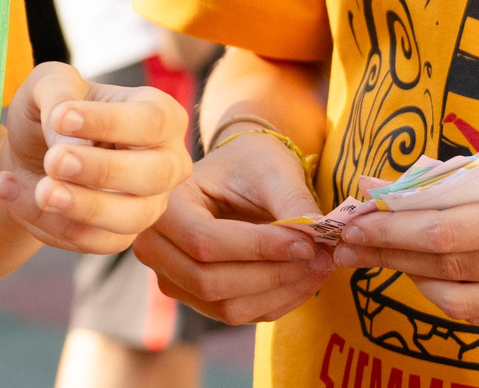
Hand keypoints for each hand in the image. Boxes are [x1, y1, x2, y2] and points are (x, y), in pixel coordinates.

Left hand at [0, 61, 190, 254]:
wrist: (30, 154)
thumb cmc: (53, 111)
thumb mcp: (48, 82)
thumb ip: (59, 95)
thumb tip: (71, 144)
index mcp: (160, 114)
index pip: (151, 121)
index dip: (108, 122)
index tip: (60, 117)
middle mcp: (164, 163)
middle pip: (152, 175)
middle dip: (101, 169)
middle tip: (54, 161)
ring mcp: (146, 205)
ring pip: (128, 218)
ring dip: (81, 206)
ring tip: (39, 190)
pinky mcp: (116, 236)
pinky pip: (90, 238)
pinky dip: (47, 220)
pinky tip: (10, 190)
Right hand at [132, 129, 333, 323]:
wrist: (239, 173)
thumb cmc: (250, 163)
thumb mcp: (272, 171)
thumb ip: (293, 204)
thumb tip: (319, 239)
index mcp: (164, 204)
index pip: (204, 242)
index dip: (258, 248)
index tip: (308, 244)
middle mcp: (155, 247)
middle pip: (210, 282)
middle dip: (273, 275)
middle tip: (323, 259)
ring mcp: (172, 278)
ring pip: (226, 307)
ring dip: (280, 293)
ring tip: (320, 268)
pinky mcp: (197, 298)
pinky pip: (239, 315)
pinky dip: (278, 302)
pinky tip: (306, 280)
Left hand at [329, 117, 478, 324]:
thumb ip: (450, 178)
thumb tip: (380, 186)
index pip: (445, 231)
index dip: (390, 229)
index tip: (351, 219)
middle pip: (448, 266)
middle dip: (388, 253)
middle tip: (346, 241)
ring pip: (463, 296)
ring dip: (411, 276)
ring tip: (377, 254)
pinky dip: (449, 293)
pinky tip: (423, 272)